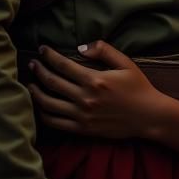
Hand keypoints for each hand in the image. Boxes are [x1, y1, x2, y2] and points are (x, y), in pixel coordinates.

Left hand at [28, 41, 163, 139]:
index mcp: (94, 79)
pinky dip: (43, 114)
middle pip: (52, 83)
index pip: (63, 65)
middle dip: (39, 71)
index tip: (42, 49)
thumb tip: (80, 47)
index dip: (49, 56)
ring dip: (36, 92)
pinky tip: (40, 106)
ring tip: (30, 84)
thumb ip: (104, 50)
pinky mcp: (82, 130)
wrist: (148, 116)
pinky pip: (56, 123)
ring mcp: (82, 116)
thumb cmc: (138, 87)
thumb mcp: (125, 63)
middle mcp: (85, 98)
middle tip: (32, 63)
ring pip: (49, 104)